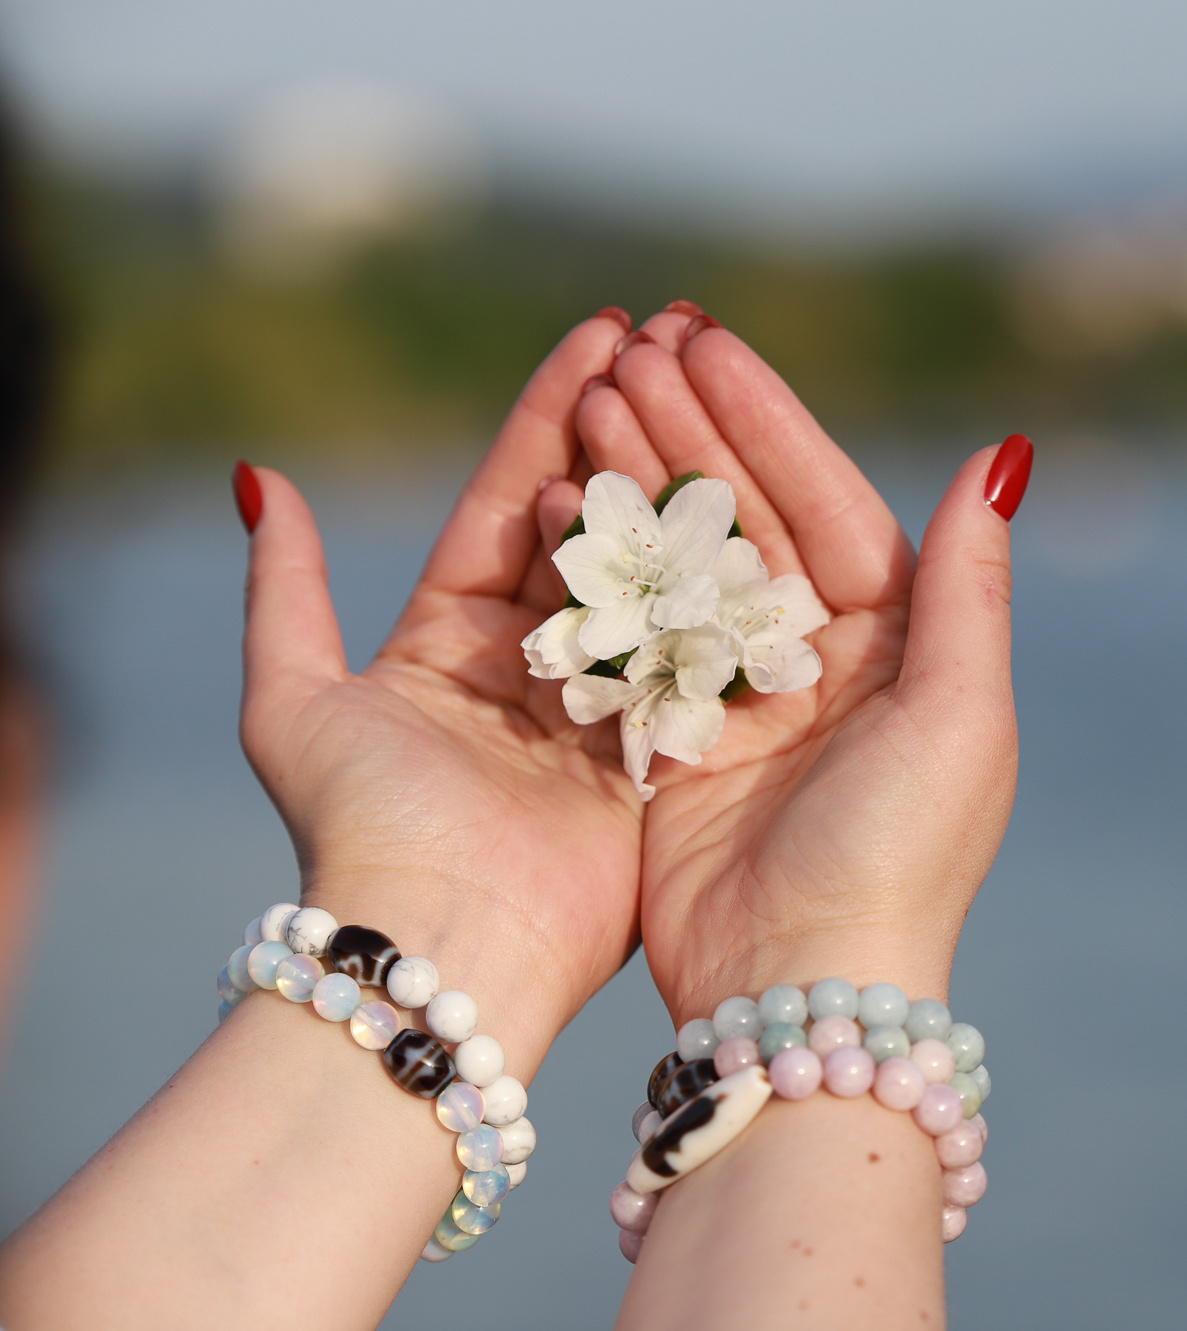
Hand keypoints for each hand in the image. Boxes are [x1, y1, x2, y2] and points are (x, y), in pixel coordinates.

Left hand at [236, 312, 645, 1069]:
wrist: (442, 946)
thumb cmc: (359, 826)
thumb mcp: (291, 699)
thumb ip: (282, 588)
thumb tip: (259, 474)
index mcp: (444, 640)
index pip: (502, 502)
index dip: (546, 418)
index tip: (598, 334)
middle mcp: (527, 665)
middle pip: (579, 528)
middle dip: (620, 436)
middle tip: (671, 343)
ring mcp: (597, 704)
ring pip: (641, 576)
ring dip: (672, 490)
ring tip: (714, 399)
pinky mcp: (655, 750)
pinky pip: (687, 646)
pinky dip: (714, 581)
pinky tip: (753, 500)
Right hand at [573, 312, 1023, 1020]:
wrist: (796, 987)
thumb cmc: (895, 856)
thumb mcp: (956, 718)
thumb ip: (968, 589)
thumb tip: (1000, 457)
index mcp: (887, 639)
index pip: (821, 499)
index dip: (763, 418)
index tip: (701, 342)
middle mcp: (808, 655)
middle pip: (742, 517)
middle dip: (687, 429)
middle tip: (627, 349)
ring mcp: (731, 691)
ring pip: (678, 560)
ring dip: (637, 481)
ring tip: (586, 401)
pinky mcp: (667, 731)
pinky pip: (629, 627)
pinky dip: (597, 568)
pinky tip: (557, 503)